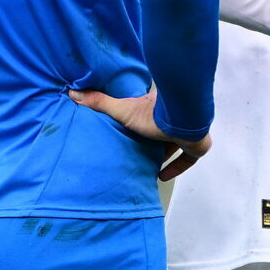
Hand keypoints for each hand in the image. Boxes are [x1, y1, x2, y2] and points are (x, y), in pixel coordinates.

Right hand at [67, 86, 211, 180]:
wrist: (182, 119)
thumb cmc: (152, 114)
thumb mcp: (122, 110)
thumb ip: (100, 103)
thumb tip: (72, 93)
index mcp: (157, 108)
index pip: (149, 113)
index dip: (141, 121)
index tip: (132, 129)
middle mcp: (174, 118)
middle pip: (163, 129)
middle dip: (153, 139)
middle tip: (139, 151)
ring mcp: (188, 131)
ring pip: (177, 143)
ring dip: (165, 152)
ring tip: (149, 164)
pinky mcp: (197, 145)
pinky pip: (188, 158)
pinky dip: (176, 167)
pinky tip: (163, 176)